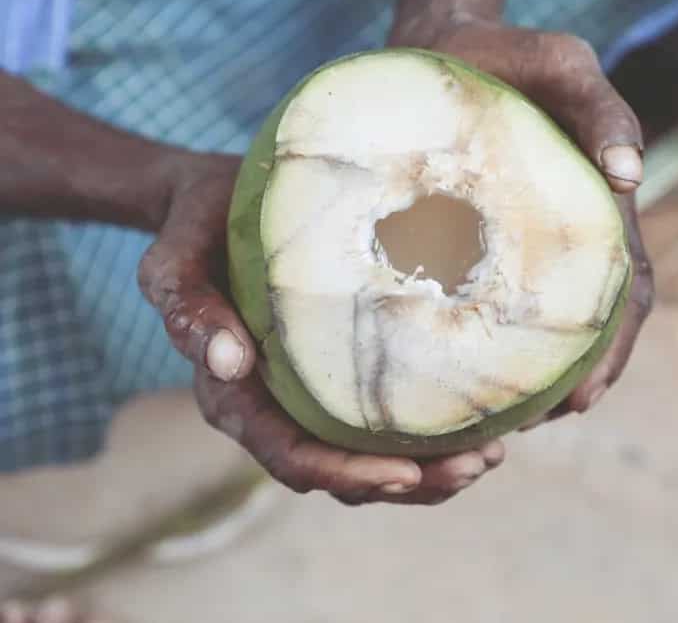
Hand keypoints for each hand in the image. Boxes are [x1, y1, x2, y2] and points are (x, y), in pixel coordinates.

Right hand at [138, 153, 503, 504]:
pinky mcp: (346, 373)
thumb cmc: (197, 231)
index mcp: (237, 397)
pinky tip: (485, 413)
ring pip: (375, 456)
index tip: (405, 475)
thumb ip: (186, 308)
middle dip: (412, 482)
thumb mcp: (175, 258)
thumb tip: (227, 363)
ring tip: (492, 452)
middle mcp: (278, 408)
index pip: (290, 454)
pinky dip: (436, 427)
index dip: (346, 473)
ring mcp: (315, 396)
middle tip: (476, 465)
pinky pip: (390, 417)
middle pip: (345, 471)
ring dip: (435, 467)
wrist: (216, 205)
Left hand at [390, 17, 654, 426]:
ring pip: (546, 325)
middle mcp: (568, 237)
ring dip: (535, 378)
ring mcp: (528, 244)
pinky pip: (494, 303)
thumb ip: (602, 107)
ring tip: (498, 421)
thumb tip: (630, 176)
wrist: (446, 44)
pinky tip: (461, 374)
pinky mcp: (482, 243)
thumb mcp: (560, 64)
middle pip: (592, 326)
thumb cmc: (507, 55)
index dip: (613, 350)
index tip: (583, 399)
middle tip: (533, 426)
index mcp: (599, 209)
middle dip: (575, 382)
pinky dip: (492, 344)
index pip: (626, 293)